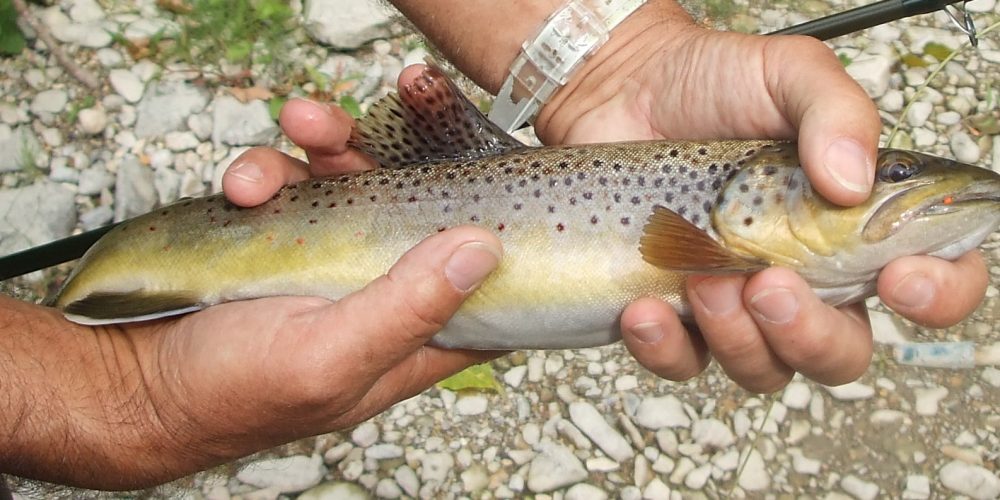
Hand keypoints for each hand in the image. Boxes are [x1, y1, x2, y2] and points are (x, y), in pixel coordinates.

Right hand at [8, 129, 500, 486]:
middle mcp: (381, 293)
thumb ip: (406, 309)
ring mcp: (332, 259)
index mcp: (412, 338)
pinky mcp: (283, 235)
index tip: (493, 177)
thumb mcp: (325, 359)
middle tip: (351, 130)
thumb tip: (482, 250)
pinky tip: (241, 186)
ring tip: (288, 138)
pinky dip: (268, 171)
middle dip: (394, 156)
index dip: (498, 236)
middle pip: (419, 208)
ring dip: (323, 146)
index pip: (485, 289)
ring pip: (354, 181)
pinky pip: (294, 182)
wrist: (131, 381)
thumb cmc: (229, 394)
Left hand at [535, 12, 988, 390]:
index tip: (896, 278)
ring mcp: (738, 304)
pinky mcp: (675, 313)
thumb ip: (835, 112)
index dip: (935, 296)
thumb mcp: (788, 73)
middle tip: (769, 283)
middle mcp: (805, 278)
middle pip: (841, 353)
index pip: (932, 283)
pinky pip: (681, 362)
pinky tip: (646, 308)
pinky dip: (665, 346)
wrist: (624, 91)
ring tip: (702, 276)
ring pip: (763, 368)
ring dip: (736, 337)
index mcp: (855, 228)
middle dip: (810, 334)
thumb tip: (852, 183)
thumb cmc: (714, 84)